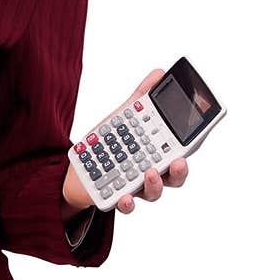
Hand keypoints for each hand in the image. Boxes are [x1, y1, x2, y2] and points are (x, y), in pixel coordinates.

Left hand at [64, 68, 189, 216]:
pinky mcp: (117, 198)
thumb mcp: (124, 117)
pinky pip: (127, 206)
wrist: (80, 169)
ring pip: (154, 193)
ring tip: (148, 172)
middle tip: (179, 161)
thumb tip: (159, 73)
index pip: (181, 149)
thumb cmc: (110, 144)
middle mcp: (153, 173)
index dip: (194, 142)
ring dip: (155, 184)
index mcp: (158, 153)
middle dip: (179, 171)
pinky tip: (124, 196)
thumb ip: (142, 98)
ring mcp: (137, 188)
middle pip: (175, 177)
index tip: (198, 131)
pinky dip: (128, 203)